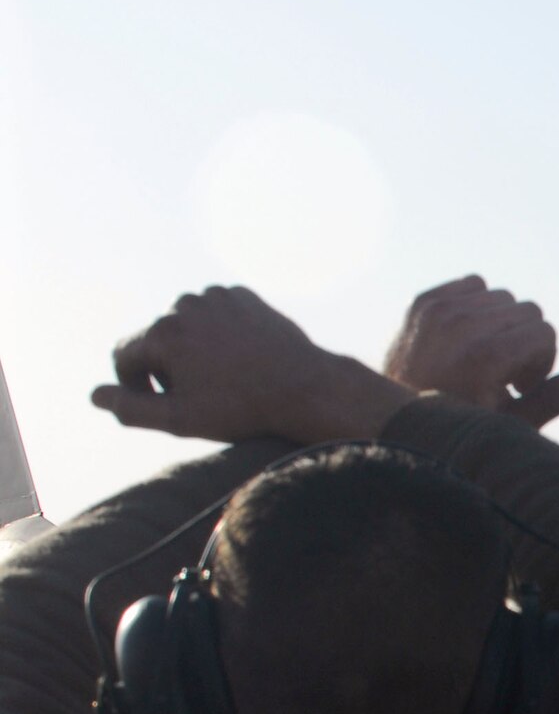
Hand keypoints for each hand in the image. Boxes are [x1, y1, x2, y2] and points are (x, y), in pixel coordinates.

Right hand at [90, 286, 413, 444]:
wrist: (306, 389)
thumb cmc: (242, 409)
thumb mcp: (180, 419)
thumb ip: (131, 408)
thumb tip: (96, 395)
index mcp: (163, 332)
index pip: (126, 357)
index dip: (138, 386)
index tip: (165, 404)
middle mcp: (185, 305)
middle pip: (157, 339)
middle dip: (168, 367)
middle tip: (201, 394)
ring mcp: (216, 295)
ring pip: (187, 325)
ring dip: (193, 348)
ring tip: (222, 376)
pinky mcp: (242, 294)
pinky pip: (215, 314)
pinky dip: (219, 333)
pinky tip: (240, 357)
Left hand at [384, 275, 558, 427]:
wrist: (389, 418)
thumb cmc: (458, 429)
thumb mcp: (512, 424)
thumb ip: (555, 398)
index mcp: (488, 355)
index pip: (545, 331)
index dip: (541, 361)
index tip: (519, 386)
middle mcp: (462, 324)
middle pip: (527, 311)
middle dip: (525, 342)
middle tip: (503, 375)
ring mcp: (439, 309)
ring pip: (502, 297)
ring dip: (502, 324)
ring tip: (483, 358)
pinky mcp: (424, 301)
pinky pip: (473, 284)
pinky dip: (478, 307)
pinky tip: (466, 339)